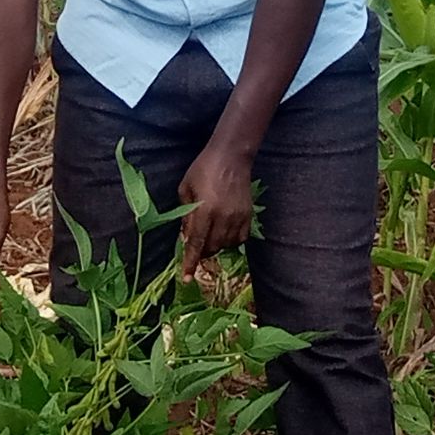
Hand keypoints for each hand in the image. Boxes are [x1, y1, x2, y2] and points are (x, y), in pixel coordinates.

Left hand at [177, 141, 254, 277]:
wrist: (231, 156)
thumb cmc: (203, 169)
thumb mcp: (185, 189)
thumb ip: (185, 215)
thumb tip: (186, 236)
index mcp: (205, 210)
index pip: (196, 243)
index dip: (190, 262)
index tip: (186, 278)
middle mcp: (223, 217)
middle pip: (211, 247)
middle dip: (201, 251)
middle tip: (194, 245)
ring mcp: (238, 217)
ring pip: (226, 245)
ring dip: (215, 246)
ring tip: (208, 235)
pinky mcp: (249, 215)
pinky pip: (240, 238)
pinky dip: (230, 241)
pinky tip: (223, 233)